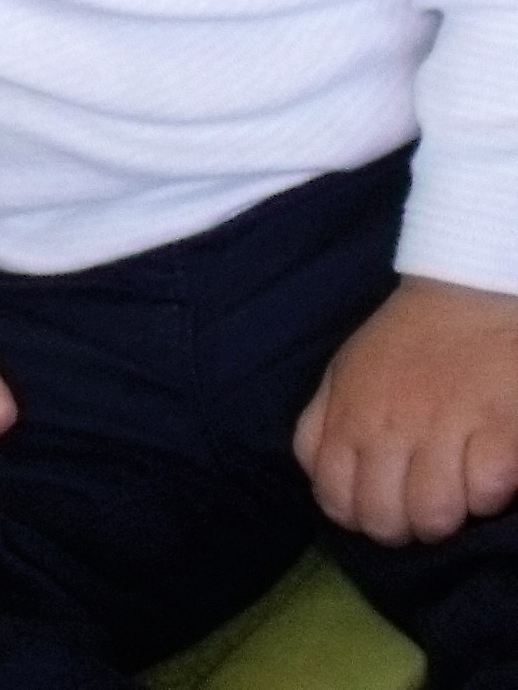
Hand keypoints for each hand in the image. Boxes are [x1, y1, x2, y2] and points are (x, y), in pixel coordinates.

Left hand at [295, 276, 517, 544]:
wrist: (469, 291)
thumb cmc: (406, 341)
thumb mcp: (344, 374)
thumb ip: (322, 426)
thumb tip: (320, 480)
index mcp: (349, 416)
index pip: (338, 501)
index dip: (360, 518)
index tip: (384, 508)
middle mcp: (390, 426)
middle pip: (387, 520)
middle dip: (407, 528)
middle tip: (426, 508)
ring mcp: (445, 426)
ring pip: (436, 515)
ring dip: (452, 517)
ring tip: (461, 494)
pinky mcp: (500, 427)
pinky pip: (487, 491)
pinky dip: (491, 494)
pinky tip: (491, 474)